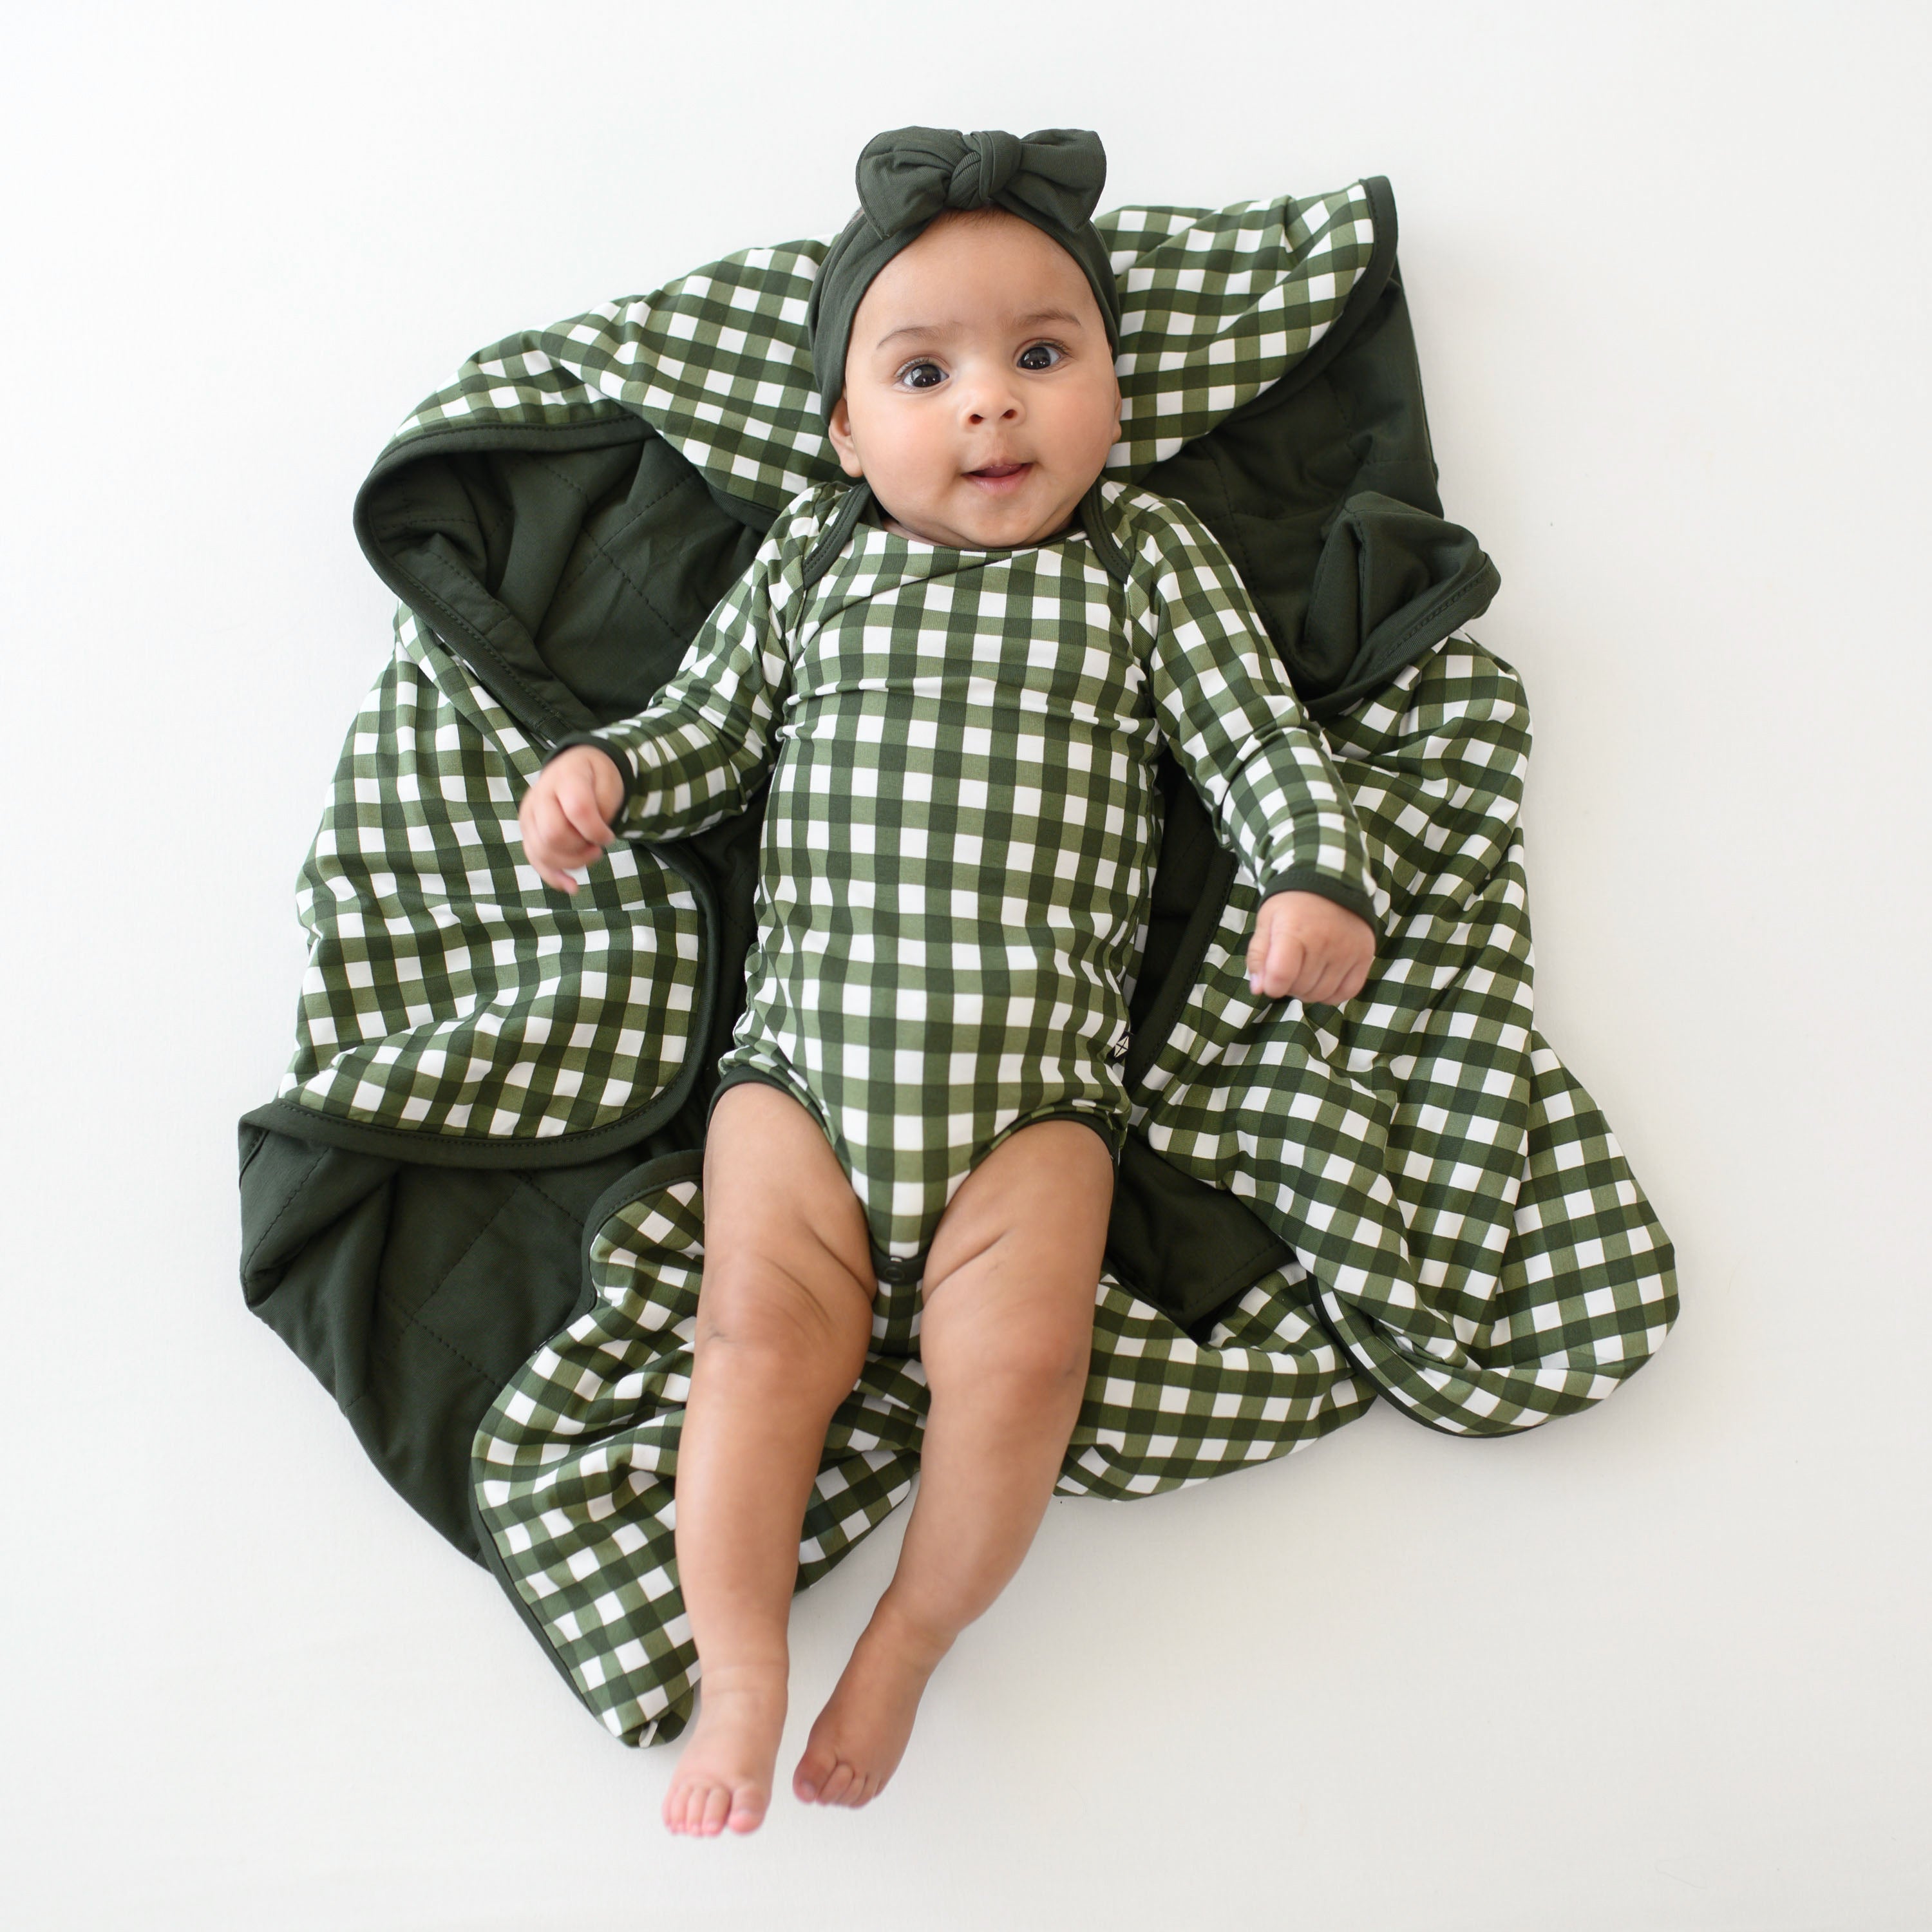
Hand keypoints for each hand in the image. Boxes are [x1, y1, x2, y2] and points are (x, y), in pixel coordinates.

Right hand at [518, 745, 625, 893]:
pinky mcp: (527, 831)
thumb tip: (593, 839)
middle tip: (598, 848)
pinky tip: (571, 886)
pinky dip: (553, 876)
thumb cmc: (596, 777)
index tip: (609, 837)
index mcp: (565, 777)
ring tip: (590, 855)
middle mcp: (540, 796)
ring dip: (571, 862)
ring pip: (542, 851)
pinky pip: (534, 859)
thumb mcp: (610, 782)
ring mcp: (529, 815)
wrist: (574, 767)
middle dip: (581, 850)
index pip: (577, 810)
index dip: (596, 831)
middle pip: (554, 835)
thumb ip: (604, 808)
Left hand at [1246, 890, 1374, 1003]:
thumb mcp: (1267, 922)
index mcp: (1294, 930)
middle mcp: (1324, 941)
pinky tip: (1324, 978)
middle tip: (1290, 969)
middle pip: (1300, 988)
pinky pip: (1346, 992)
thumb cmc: (1292, 906)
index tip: (1272, 979)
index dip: (1272, 986)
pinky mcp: (1364, 956)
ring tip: (1306, 972)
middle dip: (1289, 985)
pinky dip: (1332, 994)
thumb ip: (1258, 955)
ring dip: (1309, 991)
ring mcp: (1347, 950)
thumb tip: (1258, 989)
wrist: (1330, 882)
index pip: (1281, 975)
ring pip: (1322, 994)